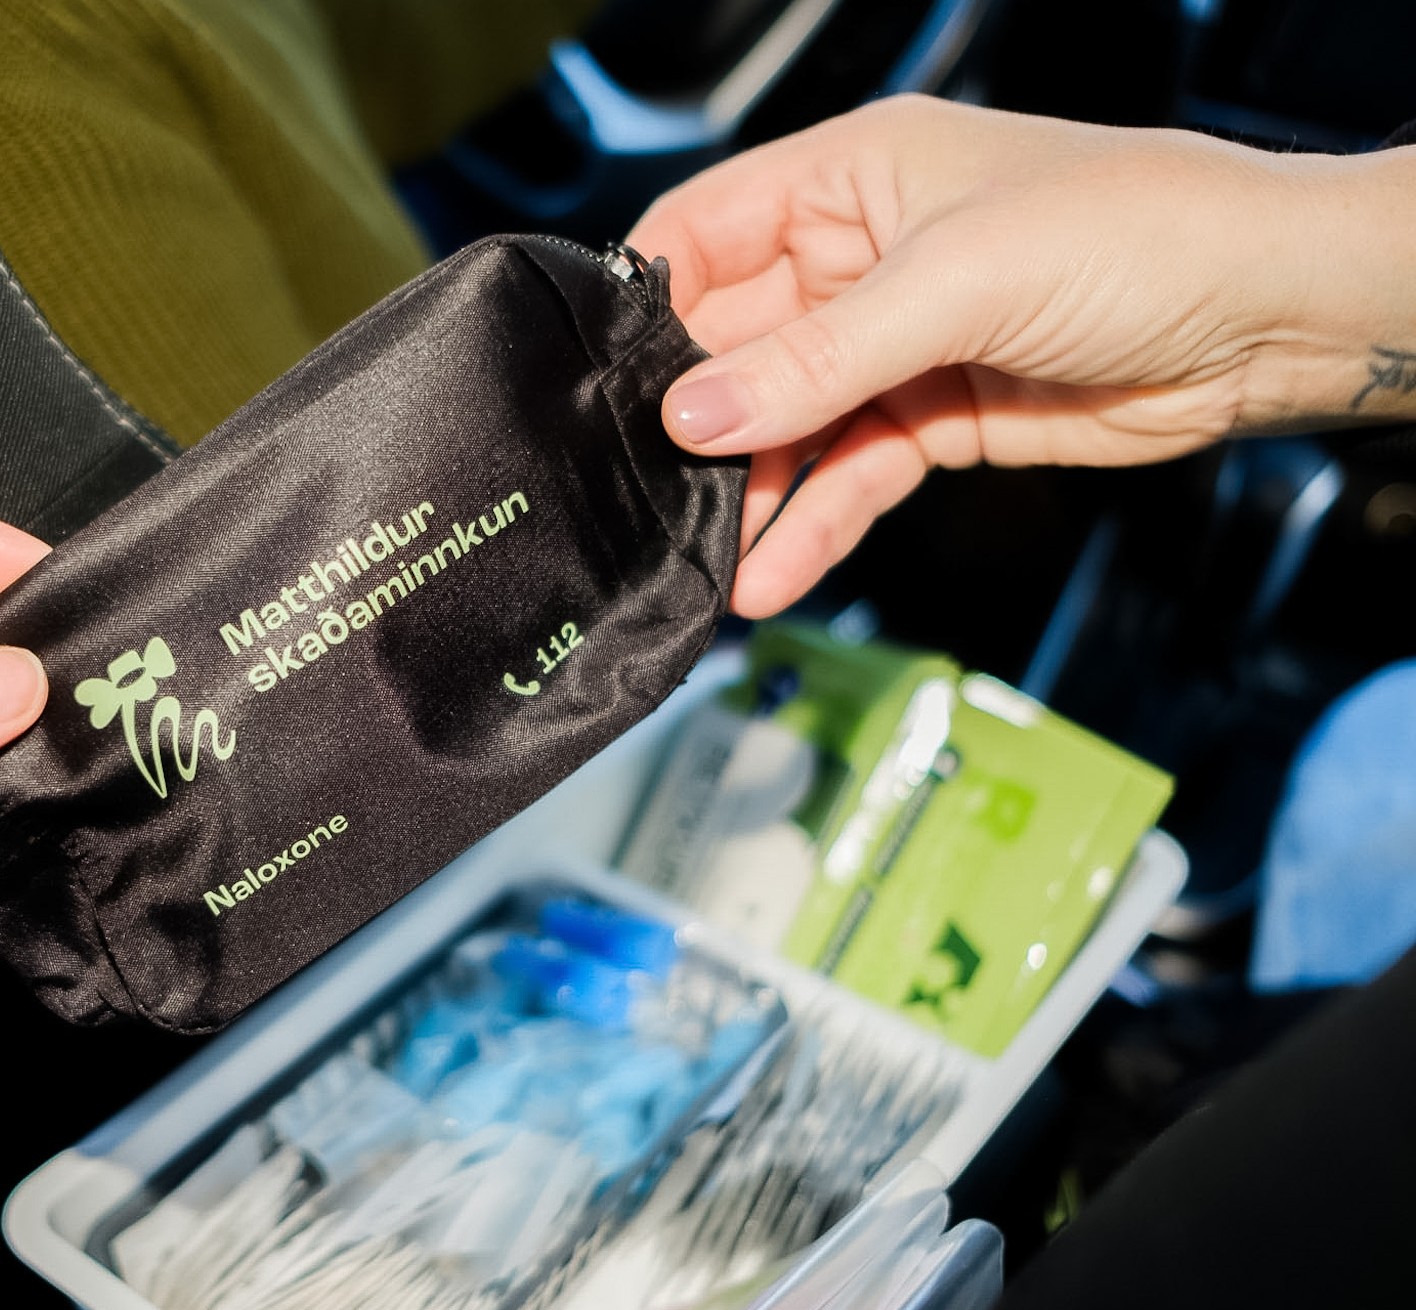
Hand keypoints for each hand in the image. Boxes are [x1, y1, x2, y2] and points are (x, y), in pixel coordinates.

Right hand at [628, 94, 1415, 616]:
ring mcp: (893, 345)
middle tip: (644, 494)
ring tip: (704, 559)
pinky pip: (847, 477)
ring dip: (749, 494)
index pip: (707, 232)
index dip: (648, 304)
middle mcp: (860, 259)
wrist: (1271, 318)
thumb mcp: (955, 284)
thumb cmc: (1139, 234)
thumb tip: (694, 413)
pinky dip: (812, 526)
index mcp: (851, 178)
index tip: (595, 384)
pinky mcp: (931, 419)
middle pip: (735, 345)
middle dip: (692, 423)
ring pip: (786, 426)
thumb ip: (817, 359)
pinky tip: (773, 572)